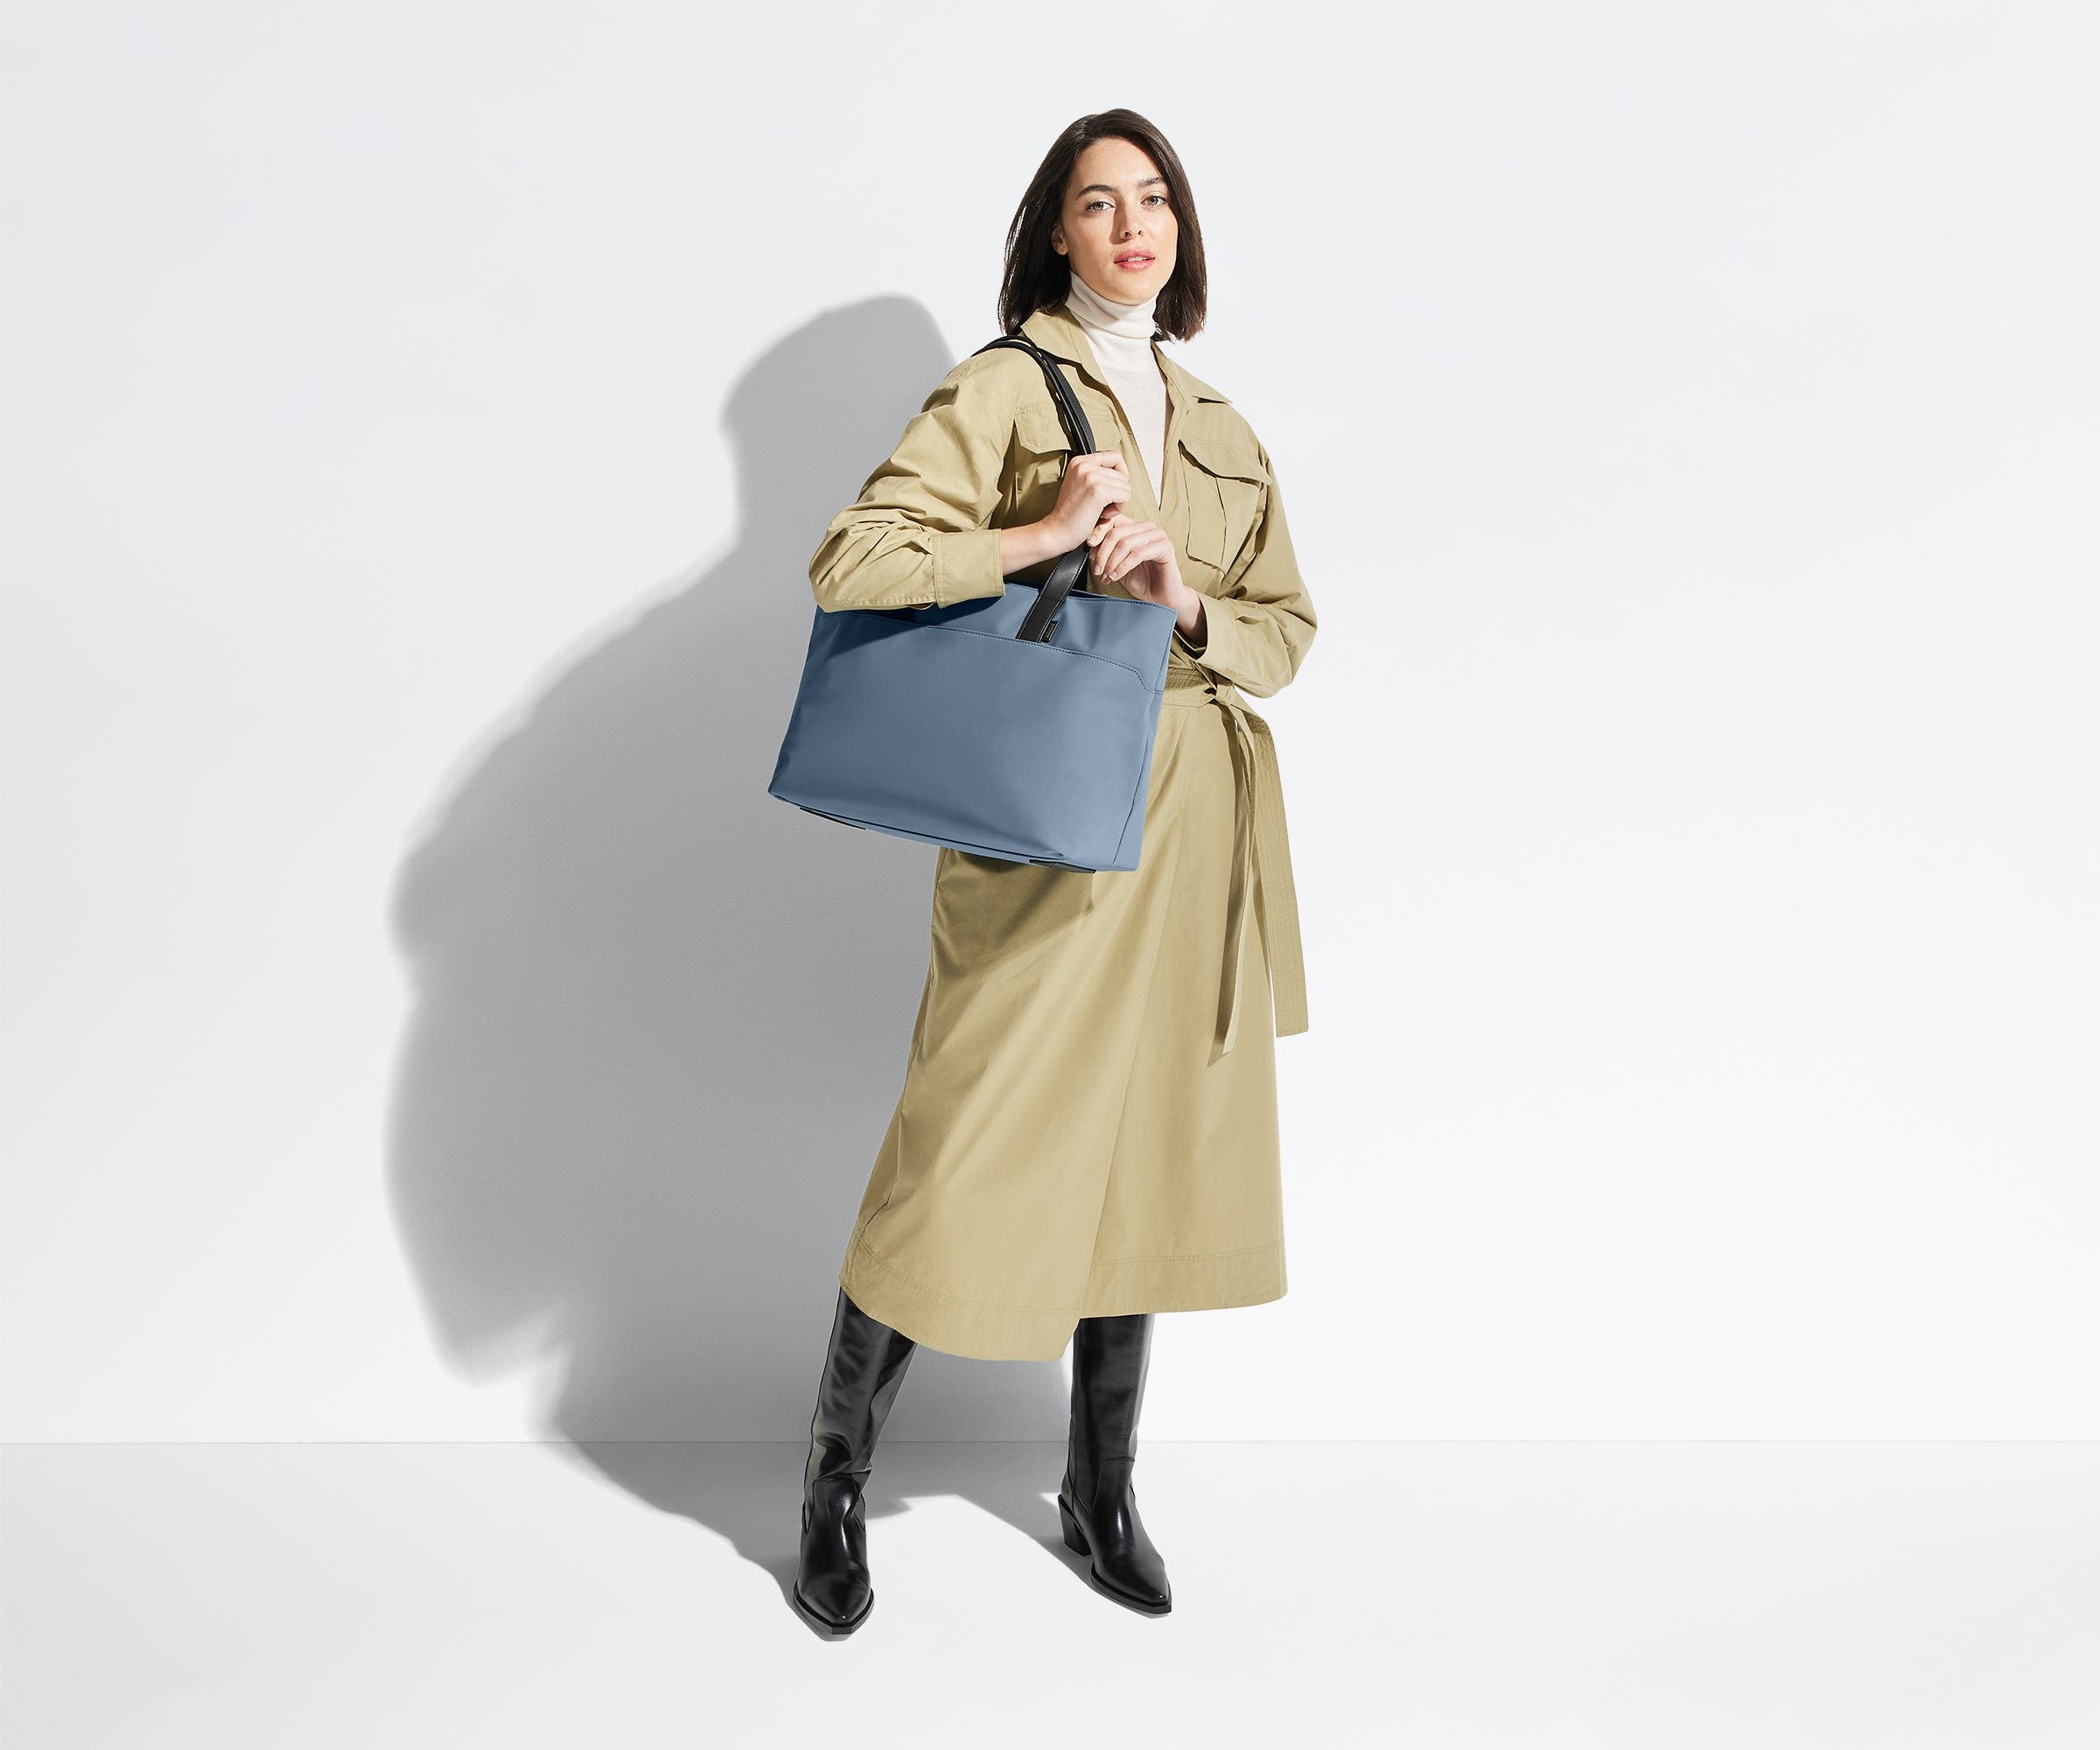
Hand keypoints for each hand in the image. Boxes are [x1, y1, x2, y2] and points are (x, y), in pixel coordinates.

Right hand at [1043, 451, 1130, 547]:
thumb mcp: (1080, 486)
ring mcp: (1091, 476)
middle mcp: (1084, 465)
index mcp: (1079, 461)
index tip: (1111, 491)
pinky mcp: (1098, 490)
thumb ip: (1097, 475)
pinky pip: (1125, 496)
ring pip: (1126, 486)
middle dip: (1118, 493)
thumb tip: (1122, 473)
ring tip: (1100, 511)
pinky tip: (1103, 514)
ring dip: (1118, 502)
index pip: (1115, 457)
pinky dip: (1118, 509)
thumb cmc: (1070, 515)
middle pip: (1122, 474)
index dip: (1120, 475)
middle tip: (1101, 506)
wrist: (1056, 532)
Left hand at [1087, 512, 1203, 635]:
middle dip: (1103, 553)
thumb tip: (1090, 543)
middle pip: (1116, 533)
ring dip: (1112, 562)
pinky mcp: (1165, 547)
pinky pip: (1137, 554)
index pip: (1113, 520)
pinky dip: (1123, 566)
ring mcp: (1158, 535)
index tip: (1088, 546)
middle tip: (1097, 570)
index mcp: (1136, 527)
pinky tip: (1116, 576)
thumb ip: (1106, 551)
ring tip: (1107, 576)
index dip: (1098, 532)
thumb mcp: (1117, 564)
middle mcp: (1147, 527)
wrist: (1160, 598)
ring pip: (1125, 543)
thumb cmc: (1141, 580)